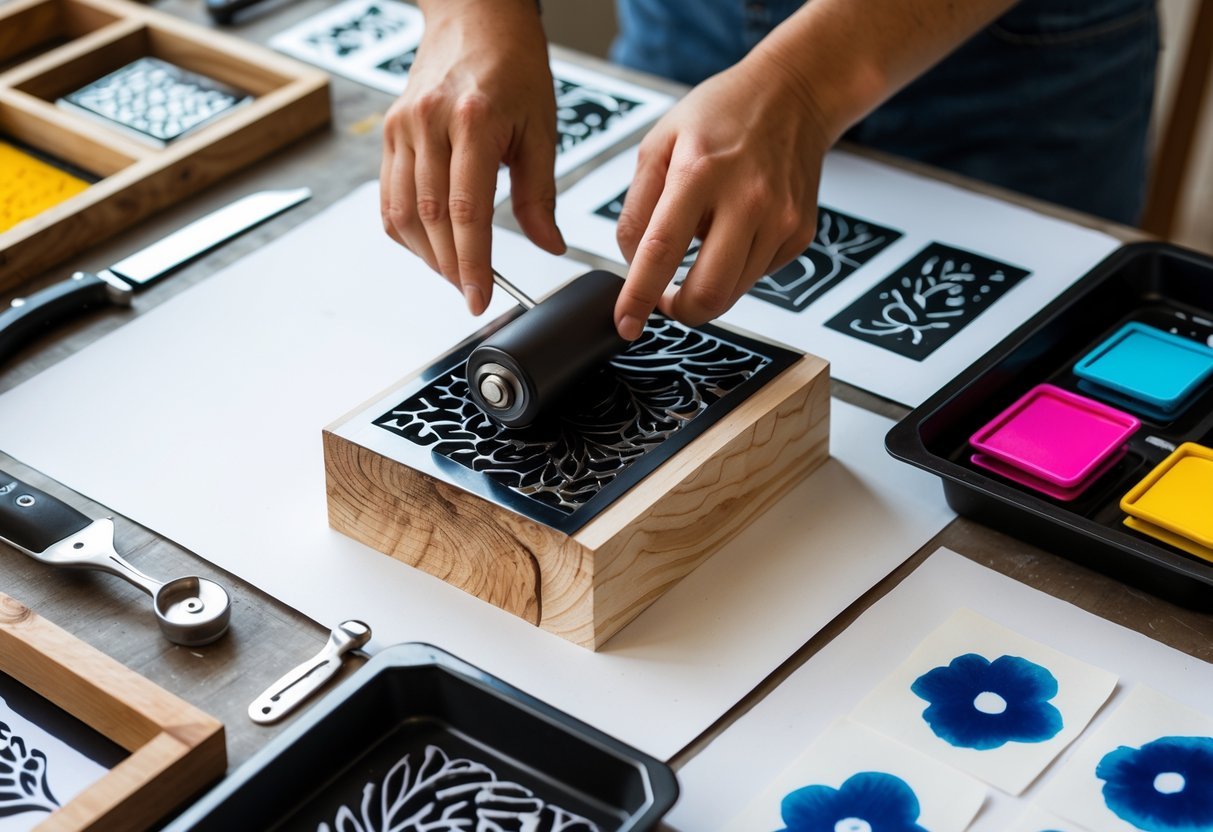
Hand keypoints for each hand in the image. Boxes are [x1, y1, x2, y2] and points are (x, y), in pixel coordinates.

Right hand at [380, 0, 565, 314]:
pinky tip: (429, 245)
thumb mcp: (541, 129)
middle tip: (471, 291)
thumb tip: (547, 245)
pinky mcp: (388, 131)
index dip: (472, 263)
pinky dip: (406, 230)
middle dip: (451, 266)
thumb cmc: (513, 65)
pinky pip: (389, 195)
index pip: (466, 211)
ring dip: (426, 254)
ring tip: (454, 272)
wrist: (476, 17)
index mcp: (473, 121)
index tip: (479, 296)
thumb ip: (540, 195)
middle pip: (430, 219)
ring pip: (402, 212)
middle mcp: (429, 123)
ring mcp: (402, 126)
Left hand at [613, 52, 834, 339]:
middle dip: (680, 311)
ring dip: (707, 287)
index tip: (626, 324)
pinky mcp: (799, 232)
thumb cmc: (722, 114)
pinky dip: (736, 267)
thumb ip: (637, 208)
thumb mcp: (659, 144)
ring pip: (734, 292)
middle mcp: (747, 199)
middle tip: (665, 299)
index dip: (639, 298)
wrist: (794, 93)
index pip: (662, 253)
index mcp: (699, 172)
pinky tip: (736, 229)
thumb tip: (632, 263)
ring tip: (703, 242)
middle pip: (709, 293)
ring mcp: (780, 220)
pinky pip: (757, 274)